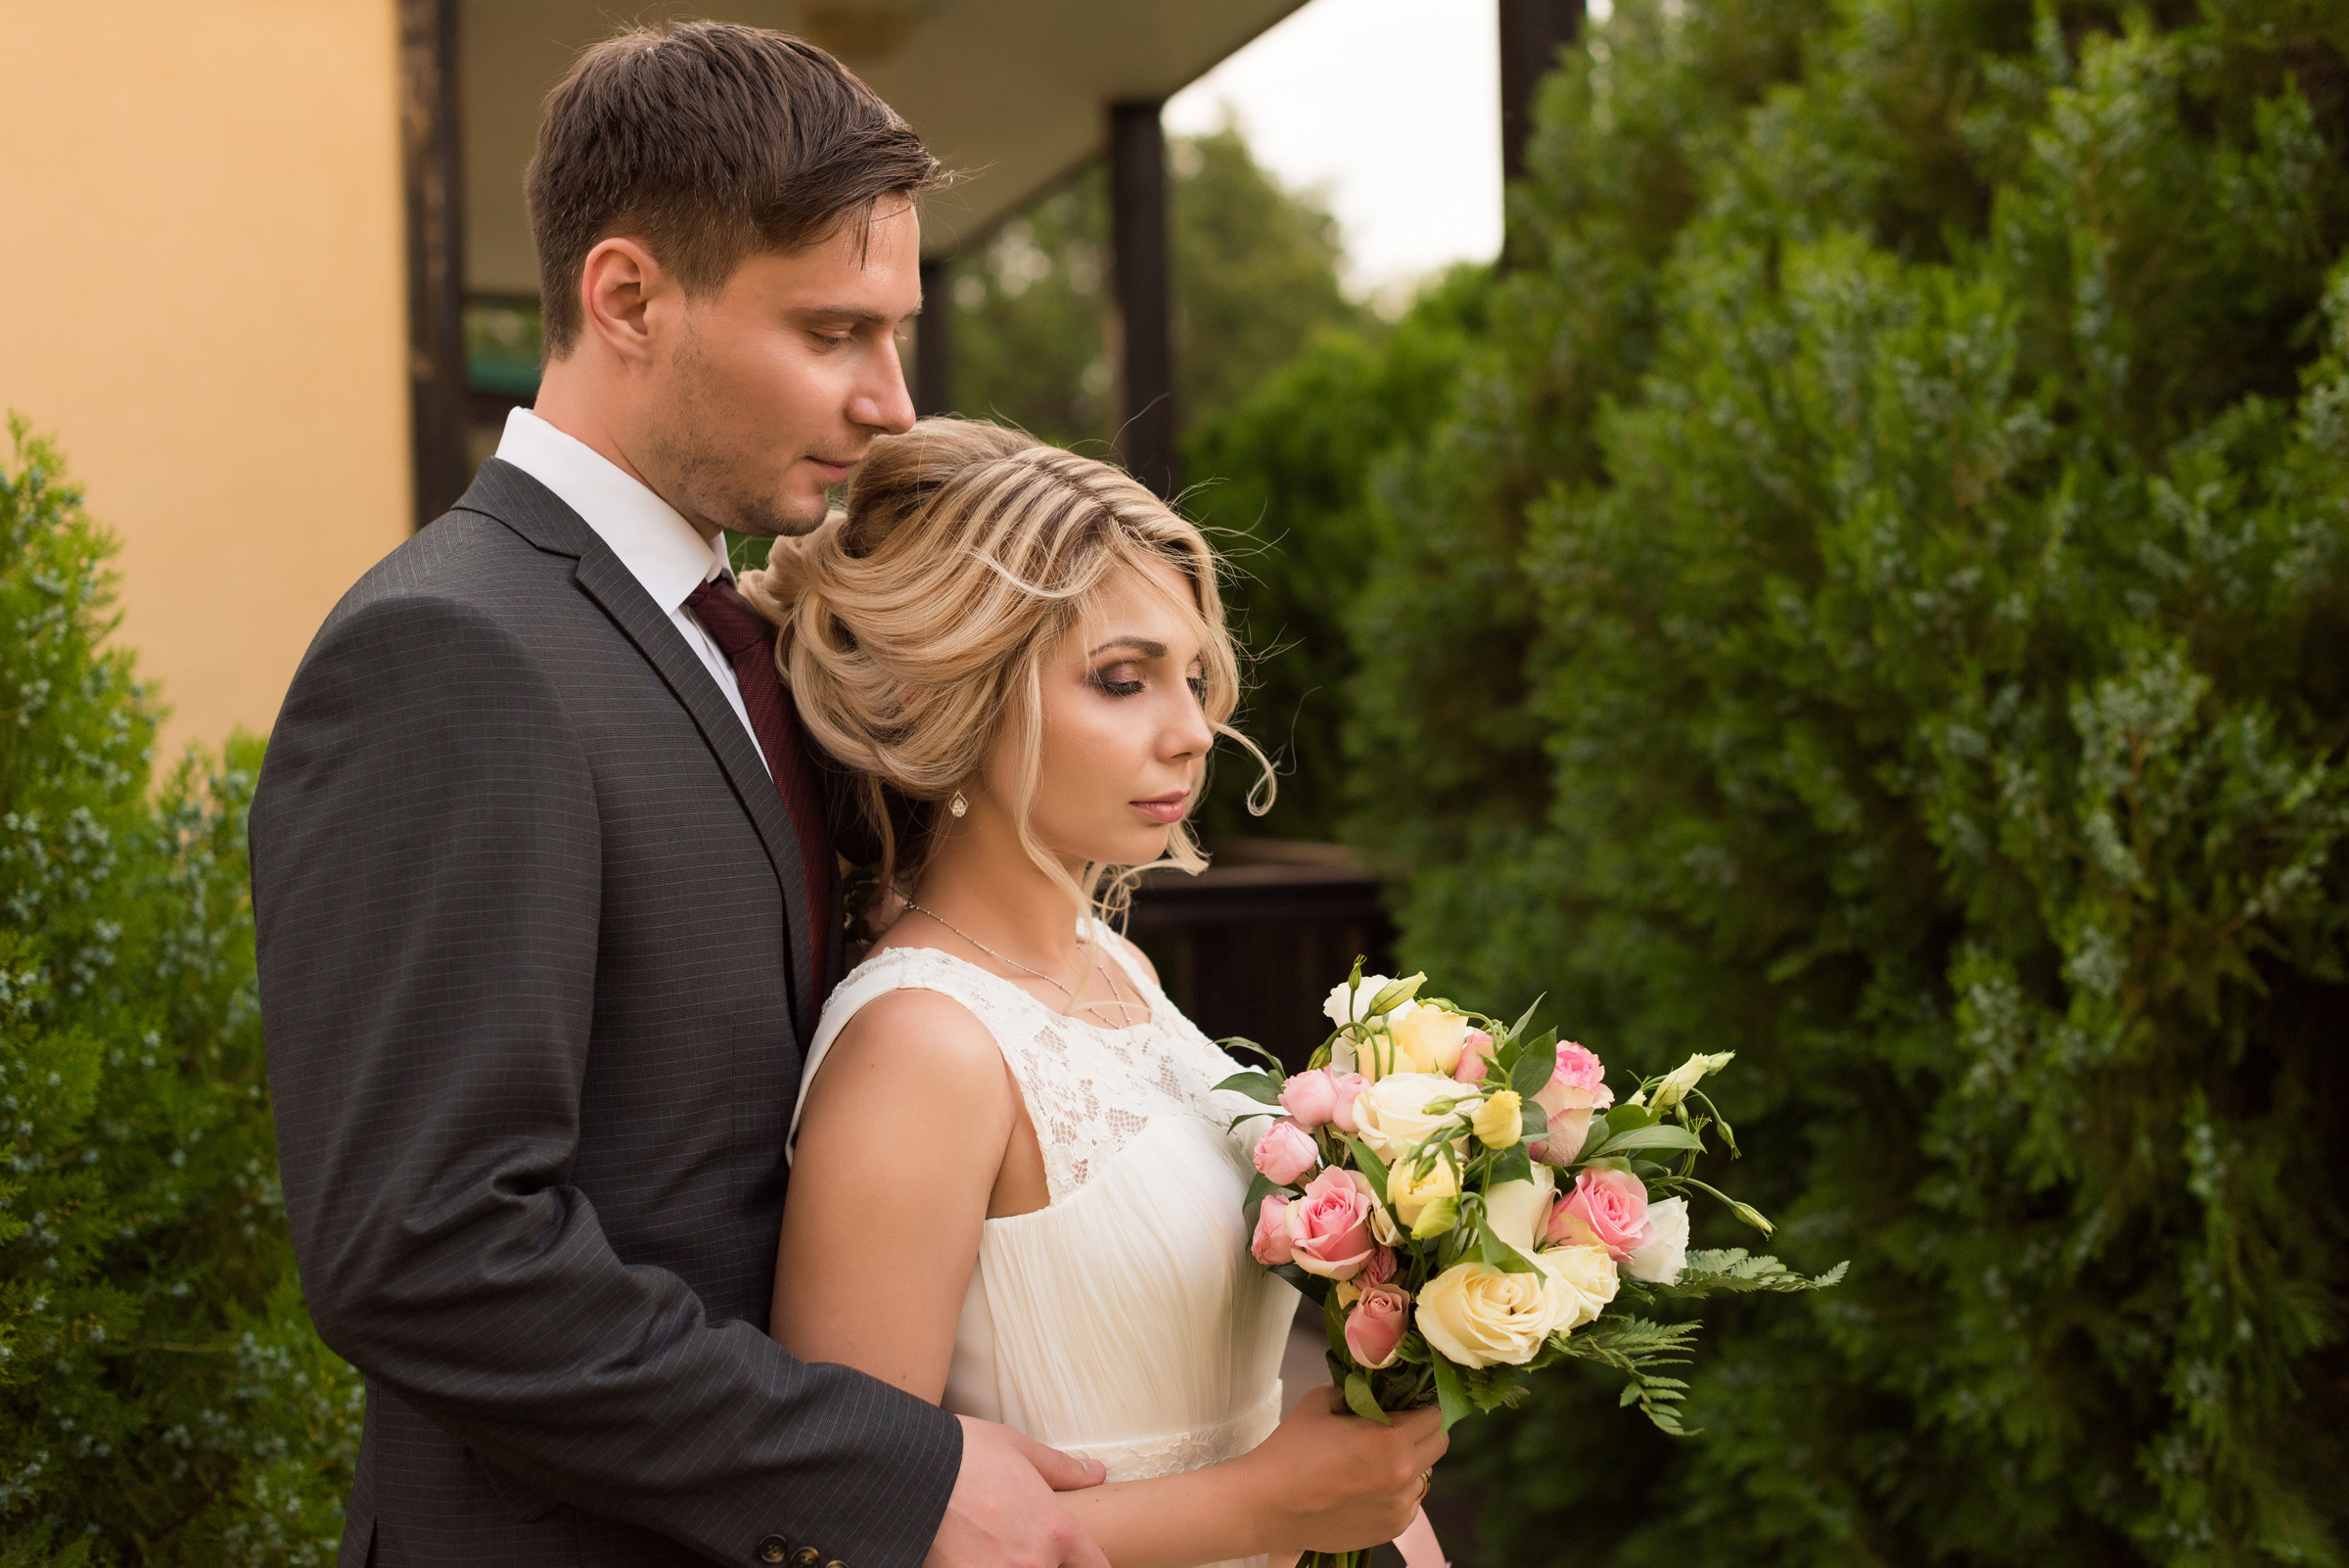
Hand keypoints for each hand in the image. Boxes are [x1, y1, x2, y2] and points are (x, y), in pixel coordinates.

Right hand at [924, 1415, 1110, 1567]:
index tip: (1075, 1556)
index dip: (1086, 1562)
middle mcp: (1033, 1563)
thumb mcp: (1019, 1449)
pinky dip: (980, 1567)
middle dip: (1045, 1560)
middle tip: (1018, 1539)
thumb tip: (1095, 1473)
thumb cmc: (963, 1453)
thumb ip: (1063, 1469)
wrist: (905, 1470)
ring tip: (992, 1544)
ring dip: (1011, 1564)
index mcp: (1056, 1530)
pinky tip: (971, 1553)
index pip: (1095, 1567)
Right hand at [1235, 1387, 1449, 1553]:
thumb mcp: (1322, 1401)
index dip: (1425, 1402)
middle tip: (1400, 1424)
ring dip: (1411, 1462)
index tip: (1411, 1400)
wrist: (1268, 1504)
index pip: (1436, 1413)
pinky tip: (1369, 1485)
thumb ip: (1358, 1392)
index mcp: (1391, 1440)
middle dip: (1424, 1429)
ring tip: (1377, 1459)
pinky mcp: (1391, 1529)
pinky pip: (1410, 1502)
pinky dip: (1398, 1491)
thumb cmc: (1291, 1449)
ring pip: (1425, 1475)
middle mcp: (1404, 1475)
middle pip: (1439, 1444)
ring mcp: (1400, 1507)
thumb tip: (1377, 1387)